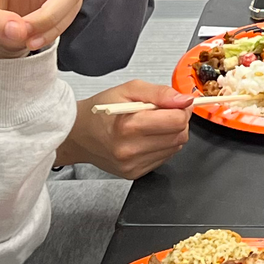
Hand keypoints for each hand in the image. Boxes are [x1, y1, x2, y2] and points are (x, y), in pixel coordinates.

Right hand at [58, 79, 192, 178]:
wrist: (78, 135)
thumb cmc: (100, 110)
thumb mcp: (128, 90)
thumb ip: (159, 93)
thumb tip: (184, 100)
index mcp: (128, 126)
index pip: (177, 121)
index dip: (182, 109)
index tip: (176, 104)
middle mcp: (130, 149)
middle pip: (180, 136)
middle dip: (178, 121)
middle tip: (164, 112)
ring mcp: (133, 164)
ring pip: (175, 148)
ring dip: (170, 134)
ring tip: (152, 125)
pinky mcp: (134, 173)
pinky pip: (163, 158)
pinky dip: (161, 146)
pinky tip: (146, 138)